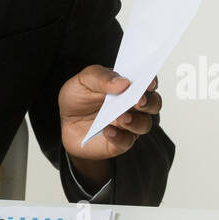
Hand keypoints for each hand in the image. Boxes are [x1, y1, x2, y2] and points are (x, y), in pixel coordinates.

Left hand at [59, 66, 161, 185]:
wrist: (65, 122)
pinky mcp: (120, 142)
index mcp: (129, 85)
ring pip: (144, 124)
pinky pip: (126, 142)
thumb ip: (102, 78)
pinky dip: (119, 137)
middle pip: (153, 104)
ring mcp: (129, 125)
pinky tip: (107, 131)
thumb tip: (124, 82)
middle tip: (139, 100)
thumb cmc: (79, 97)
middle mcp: (134, 105)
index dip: (150, 81)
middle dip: (148, 102)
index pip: (147, 81)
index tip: (148, 82)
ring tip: (121, 117)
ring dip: (135, 121)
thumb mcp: (84, 80)